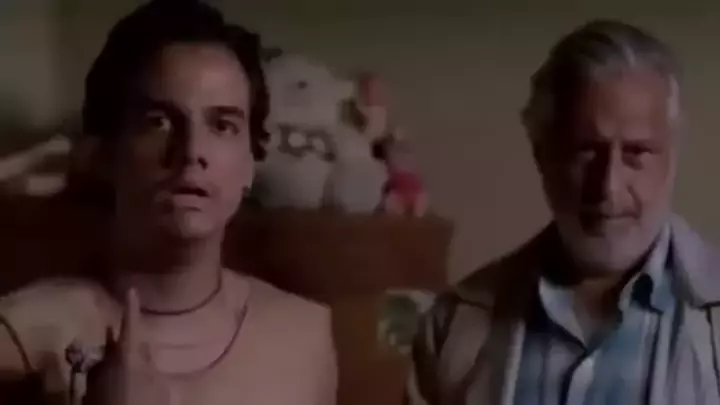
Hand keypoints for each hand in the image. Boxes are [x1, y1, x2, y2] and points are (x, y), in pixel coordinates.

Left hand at [83, 289, 171, 404]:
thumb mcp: (160, 388)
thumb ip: (151, 366)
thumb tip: (144, 352)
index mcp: (127, 355)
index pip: (131, 325)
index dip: (132, 308)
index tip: (131, 290)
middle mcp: (106, 362)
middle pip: (115, 345)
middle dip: (123, 341)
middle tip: (134, 339)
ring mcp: (94, 380)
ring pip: (107, 363)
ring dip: (117, 362)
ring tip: (132, 368)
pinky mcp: (87, 397)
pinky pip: (103, 380)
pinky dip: (112, 378)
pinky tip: (123, 387)